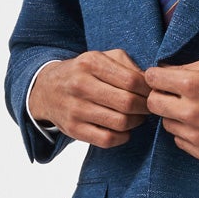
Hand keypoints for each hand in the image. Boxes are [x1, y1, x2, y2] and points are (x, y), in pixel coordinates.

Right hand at [31, 49, 149, 147]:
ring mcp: (75, 109)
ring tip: (136, 117)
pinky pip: (108, 139)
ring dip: (136, 122)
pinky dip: (122, 137)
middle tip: (147, 107)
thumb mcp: (101, 58)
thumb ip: (128, 65)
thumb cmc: (83, 73)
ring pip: (120, 123)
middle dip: (144, 108)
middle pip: (128, 103)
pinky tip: (123, 129)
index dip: (148, 90)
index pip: (132, 81)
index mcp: (90, 63)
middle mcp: (80, 85)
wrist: (47, 89)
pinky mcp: (73, 129)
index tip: (152, 93)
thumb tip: (151, 83)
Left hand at [144, 57, 198, 161]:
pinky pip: (180, 140)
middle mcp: (191, 111)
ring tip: (198, 111)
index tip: (163, 79)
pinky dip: (188, 133)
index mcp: (193, 84)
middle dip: (160, 96)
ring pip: (166, 123)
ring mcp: (196, 135)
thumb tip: (162, 72)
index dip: (157, 77)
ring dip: (176, 116)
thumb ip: (186, 67)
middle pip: (153, 104)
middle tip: (175, 95)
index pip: (152, 79)